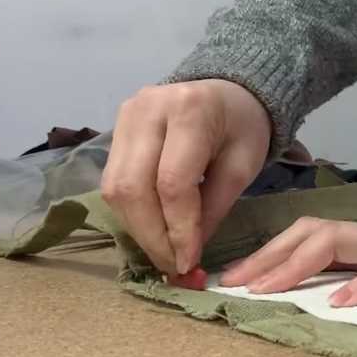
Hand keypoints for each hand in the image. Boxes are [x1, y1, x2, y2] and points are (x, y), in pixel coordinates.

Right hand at [102, 80, 271, 274]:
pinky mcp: (115, 128)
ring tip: (164, 252)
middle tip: (173, 265)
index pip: (172, 182)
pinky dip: (131, 213)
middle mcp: (147, 109)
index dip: (178, 229)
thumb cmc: (242, 127)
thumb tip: (187, 255)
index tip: (189, 262)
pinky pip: (113, 181)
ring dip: (138, 229)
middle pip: (133, 187)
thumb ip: (214, 208)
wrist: (228, 91)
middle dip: (152, 236)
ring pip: (115, 188)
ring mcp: (125, 117)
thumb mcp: (243, 165)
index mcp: (190, 110)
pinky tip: (153, 229)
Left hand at [219, 201, 356, 305]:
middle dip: (267, 257)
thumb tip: (331, 283)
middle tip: (232, 283)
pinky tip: (340, 302)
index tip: (235, 275)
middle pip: (309, 233)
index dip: (270, 252)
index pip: (309, 234)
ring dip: (295, 266)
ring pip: (338, 243)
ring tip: (266, 290)